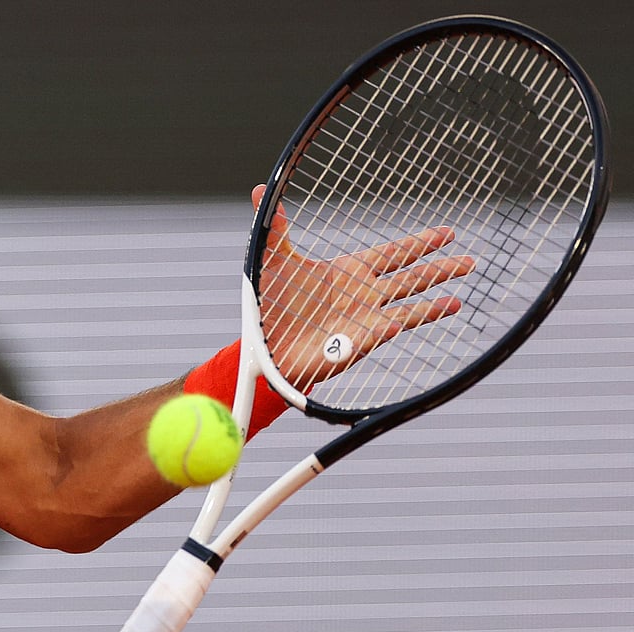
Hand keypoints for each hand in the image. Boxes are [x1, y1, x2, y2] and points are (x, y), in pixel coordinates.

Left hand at [251, 184, 475, 391]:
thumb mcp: (273, 261)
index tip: (447, 232)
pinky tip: (420, 317)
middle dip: (440, 267)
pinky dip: (405, 322)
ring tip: (460, 292)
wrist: (264, 345)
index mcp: (349, 271)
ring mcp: (365, 318)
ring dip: (434, 299)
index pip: (393, 253)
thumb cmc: (271, 306)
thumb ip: (275, 228)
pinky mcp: (359, 341)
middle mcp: (364, 294)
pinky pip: (388, 328)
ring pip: (410, 304)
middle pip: (411, 277)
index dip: (420, 243)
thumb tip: (260, 187)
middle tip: (469, 257)